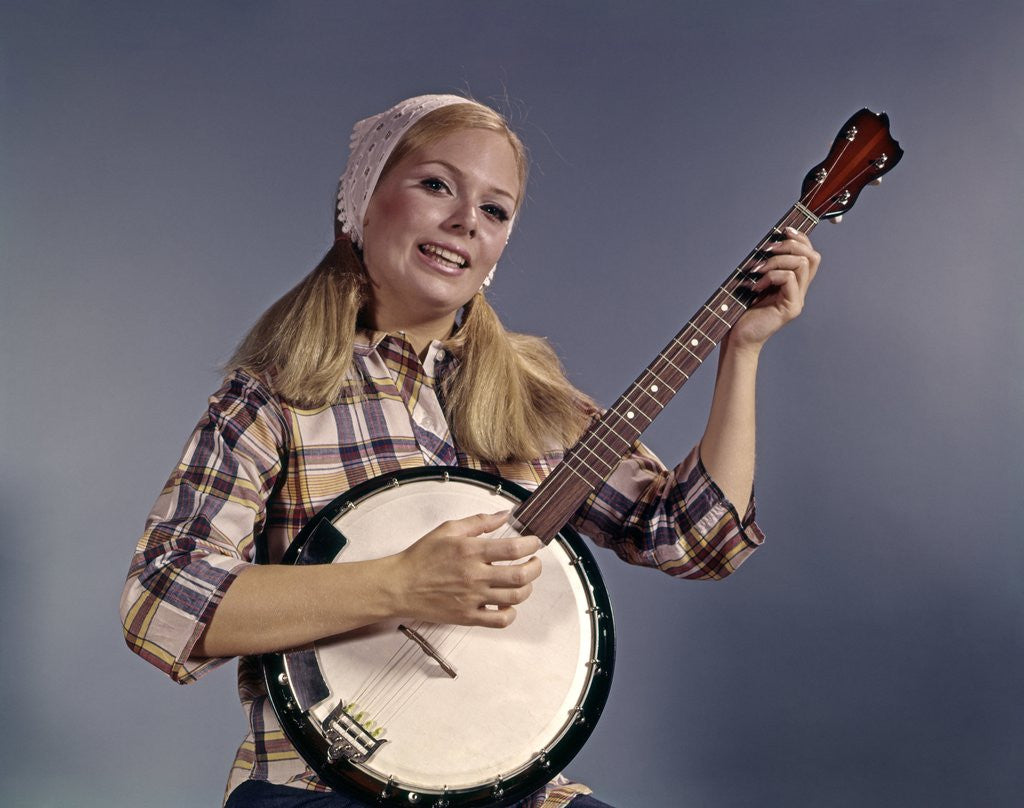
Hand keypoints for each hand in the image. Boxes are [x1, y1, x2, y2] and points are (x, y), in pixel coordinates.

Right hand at [393, 511, 541, 627]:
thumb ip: (479, 521)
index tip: (535, 543)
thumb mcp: (448, 529)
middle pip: (521, 575)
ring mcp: (472, 598)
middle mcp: (475, 575)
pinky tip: (507, 604)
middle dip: (535, 567)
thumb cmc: (421, 557)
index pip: (514, 549)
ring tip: (524, 581)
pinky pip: (499, 621)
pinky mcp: (467, 616)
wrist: (399, 586)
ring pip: (514, 598)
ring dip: (527, 589)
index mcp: (471, 551)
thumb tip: (504, 515)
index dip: (532, 545)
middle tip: (534, 562)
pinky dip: (510, 613)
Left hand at [728, 227, 820, 352]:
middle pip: (812, 256)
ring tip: (757, 271)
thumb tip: (769, 241)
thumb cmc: (741, 311)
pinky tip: (756, 286)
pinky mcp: (791, 308)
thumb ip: (766, 265)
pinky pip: (790, 279)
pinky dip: (771, 276)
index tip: (783, 230)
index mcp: (793, 284)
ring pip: (802, 264)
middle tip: (767, 250)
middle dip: (790, 245)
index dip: (801, 238)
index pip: (810, 254)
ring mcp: (797, 300)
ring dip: (776, 261)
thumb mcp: (755, 281)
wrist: (738, 338)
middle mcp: (800, 291)